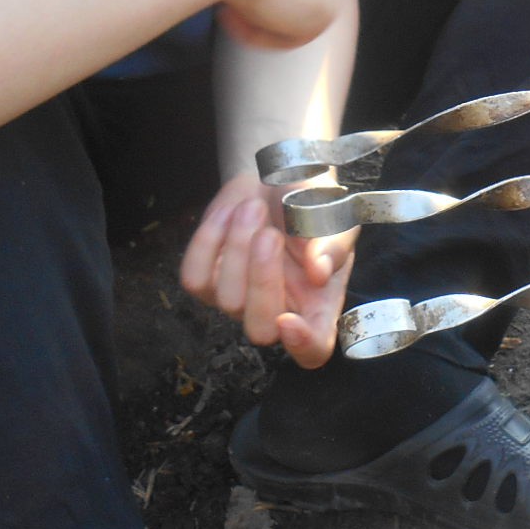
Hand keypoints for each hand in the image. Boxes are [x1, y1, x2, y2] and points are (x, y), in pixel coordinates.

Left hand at [179, 172, 355, 367]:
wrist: (275, 178)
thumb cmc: (313, 203)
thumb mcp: (334, 217)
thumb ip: (332, 244)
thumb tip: (319, 271)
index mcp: (319, 305)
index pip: (313, 350)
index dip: (302, 346)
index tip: (289, 320)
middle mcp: (279, 312)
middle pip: (260, 330)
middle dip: (262, 281)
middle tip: (270, 234)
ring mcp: (239, 301)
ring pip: (226, 299)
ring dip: (238, 245)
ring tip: (254, 206)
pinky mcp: (206, 283)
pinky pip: (195, 276)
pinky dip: (209, 239)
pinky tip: (229, 214)